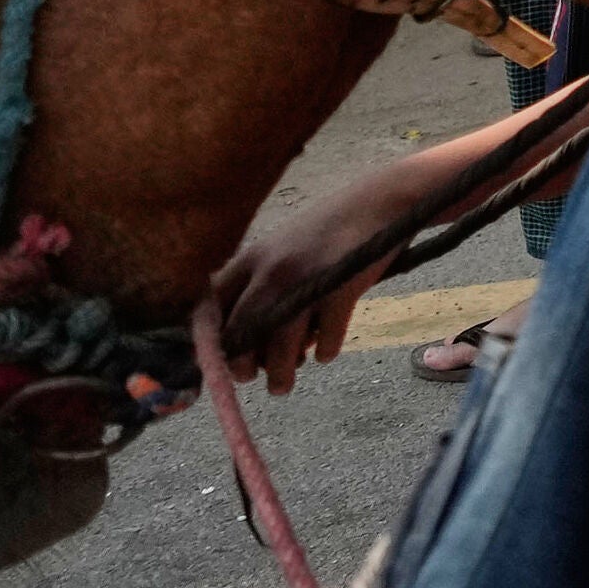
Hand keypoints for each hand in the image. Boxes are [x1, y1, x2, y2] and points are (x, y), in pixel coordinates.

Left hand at [198, 163, 433, 393]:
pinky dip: (322, 352)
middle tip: (249, 378)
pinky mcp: (341, 290)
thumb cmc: (328, 229)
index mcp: (252, 258)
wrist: (379, 201)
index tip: (216, 360)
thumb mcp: (281, 246)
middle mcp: (273, 270)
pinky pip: (324, 339)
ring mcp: (307, 280)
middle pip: (242, 332)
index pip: (213, 306)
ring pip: (280, 345)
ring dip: (279, 374)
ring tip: (281, 386)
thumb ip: (259, 280)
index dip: (209, 339)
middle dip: (241, 366)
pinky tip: (323, 352)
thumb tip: (242, 336)